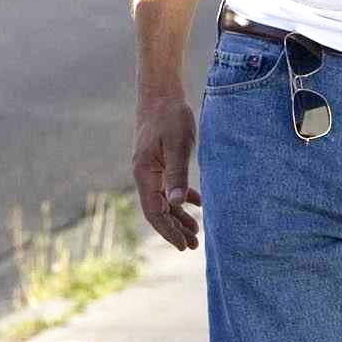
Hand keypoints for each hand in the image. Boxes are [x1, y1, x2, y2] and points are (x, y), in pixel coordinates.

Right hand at [133, 92, 201, 248]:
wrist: (160, 94)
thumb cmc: (170, 117)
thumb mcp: (177, 145)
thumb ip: (177, 175)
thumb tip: (178, 204)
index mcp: (145, 173)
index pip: (154, 211)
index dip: (168, 230)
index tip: (183, 246)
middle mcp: (144, 174)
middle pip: (158, 210)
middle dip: (174, 230)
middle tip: (192, 247)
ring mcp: (150, 168)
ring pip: (164, 200)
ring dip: (178, 217)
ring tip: (196, 232)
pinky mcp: (159, 161)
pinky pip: (168, 187)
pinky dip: (181, 198)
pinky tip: (197, 204)